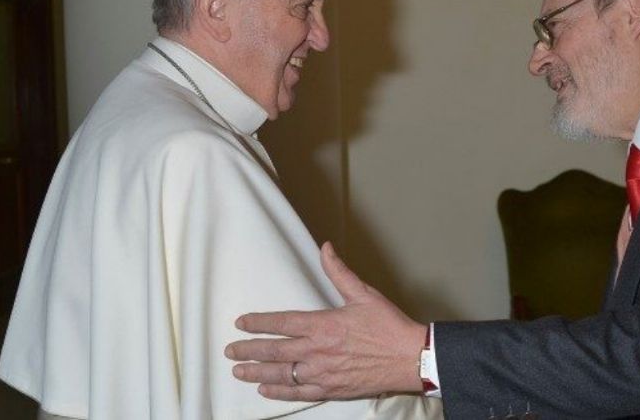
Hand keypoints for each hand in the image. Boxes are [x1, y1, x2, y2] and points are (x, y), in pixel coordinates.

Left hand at [225, 241, 426, 400]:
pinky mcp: (331, 388)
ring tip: (238, 371)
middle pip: (274, 351)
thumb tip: (325, 247)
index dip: (258, 323)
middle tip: (229, 350)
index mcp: (323, 325)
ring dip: (256, 372)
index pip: (281, 322)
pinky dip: (279, 392)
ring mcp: (322, 372)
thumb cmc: (389, 326)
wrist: (410, 358)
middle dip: (248, 350)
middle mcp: (317, 350)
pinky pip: (298, 393)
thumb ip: (339, 271)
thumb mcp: (363, 294)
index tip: (241, 323)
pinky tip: (265, 389)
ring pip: (281, 374)